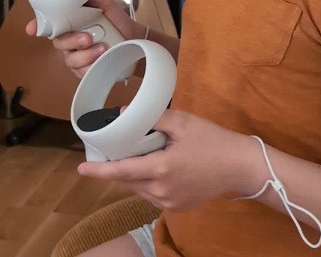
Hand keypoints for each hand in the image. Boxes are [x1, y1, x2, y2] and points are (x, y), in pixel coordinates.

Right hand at [25, 0, 143, 78]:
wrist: (134, 39)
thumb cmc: (117, 22)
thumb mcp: (108, 6)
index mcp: (71, 23)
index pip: (48, 24)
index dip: (36, 25)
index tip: (31, 28)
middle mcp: (69, 40)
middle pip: (59, 43)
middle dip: (72, 41)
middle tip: (88, 38)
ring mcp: (76, 57)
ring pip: (70, 60)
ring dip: (85, 55)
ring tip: (102, 49)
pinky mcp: (85, 71)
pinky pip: (80, 74)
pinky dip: (90, 68)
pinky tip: (100, 62)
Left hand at [77, 110, 263, 210]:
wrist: (240, 166)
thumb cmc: (213, 141)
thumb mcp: (184, 122)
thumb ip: (154, 118)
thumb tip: (125, 113)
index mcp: (160, 170)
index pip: (121, 171)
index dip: (99, 171)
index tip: (80, 169)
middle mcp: (161, 192)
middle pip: (128, 180)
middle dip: (120, 166)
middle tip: (117, 148)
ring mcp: (169, 202)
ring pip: (140, 188)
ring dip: (136, 173)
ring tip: (144, 152)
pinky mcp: (178, 206)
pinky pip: (153, 194)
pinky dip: (149, 180)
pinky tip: (160, 164)